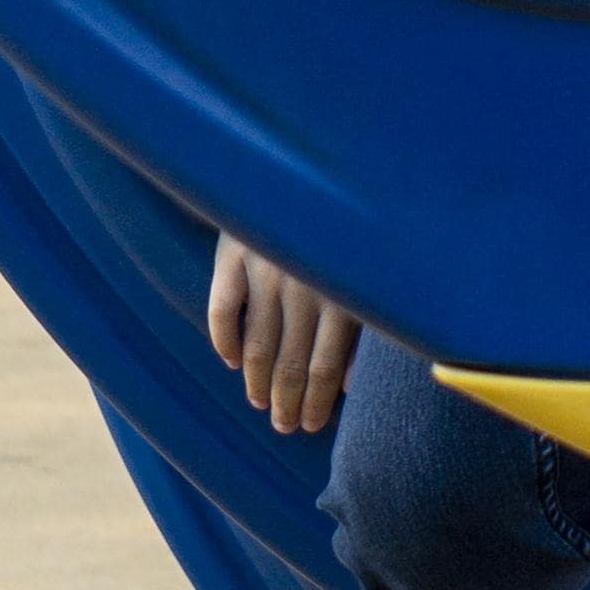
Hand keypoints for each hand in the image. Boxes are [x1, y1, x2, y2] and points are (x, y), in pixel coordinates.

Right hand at [207, 234, 359, 433]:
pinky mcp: (233, 252)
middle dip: (288, 401)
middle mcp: (304, 284)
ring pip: (257, 343)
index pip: (327, 364)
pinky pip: (221, 308)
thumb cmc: (348, 223)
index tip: (313, 425)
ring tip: (259, 404)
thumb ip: (363, 322)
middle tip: (284, 426)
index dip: (319, 400)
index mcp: (344, 291)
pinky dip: (224, 339)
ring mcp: (266, 269)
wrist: (297, 163)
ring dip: (257, 381)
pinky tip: (232, 361)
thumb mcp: (367, 268)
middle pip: (291, 360)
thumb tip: (354, 385)